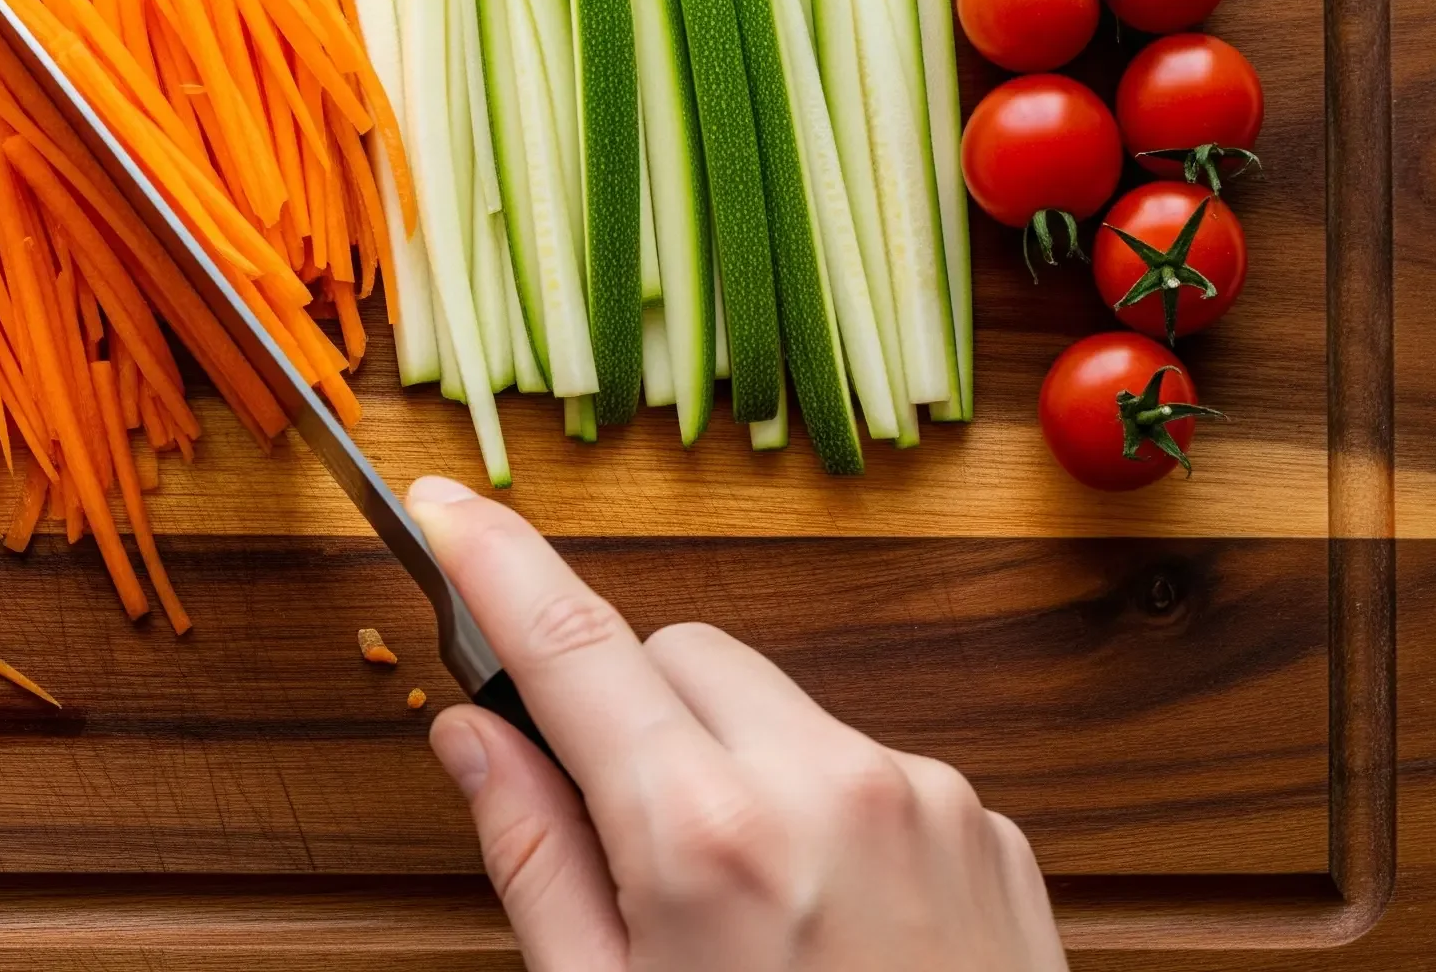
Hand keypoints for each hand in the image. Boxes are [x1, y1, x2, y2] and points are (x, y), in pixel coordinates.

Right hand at [405, 473, 1063, 971]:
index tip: (444, 507)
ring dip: (729, 761)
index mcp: (709, 838)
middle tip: (608, 826)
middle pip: (679, 653)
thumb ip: (535, 860)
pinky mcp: (991, 835)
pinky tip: (822, 928)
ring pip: (775, 708)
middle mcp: (830, 787)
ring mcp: (927, 803)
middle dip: (626, 708)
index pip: (571, 644)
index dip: (494, 563)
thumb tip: (472, 737)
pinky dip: (821, 808)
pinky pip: (867, 766)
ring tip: (740, 914)